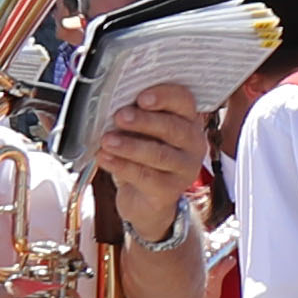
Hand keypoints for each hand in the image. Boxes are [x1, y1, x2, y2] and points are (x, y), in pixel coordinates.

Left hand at [87, 85, 210, 241]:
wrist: (144, 200)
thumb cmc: (142, 154)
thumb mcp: (142, 130)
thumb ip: (136, 114)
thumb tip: (114, 103)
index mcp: (187, 119)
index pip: (184, 100)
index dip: (164, 96)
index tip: (141, 98)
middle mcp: (193, 143)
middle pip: (174, 128)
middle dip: (144, 121)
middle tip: (120, 116)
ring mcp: (185, 169)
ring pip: (159, 155)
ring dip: (130, 146)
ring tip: (107, 141)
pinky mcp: (170, 191)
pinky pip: (146, 177)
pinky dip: (122, 166)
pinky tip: (104, 158)